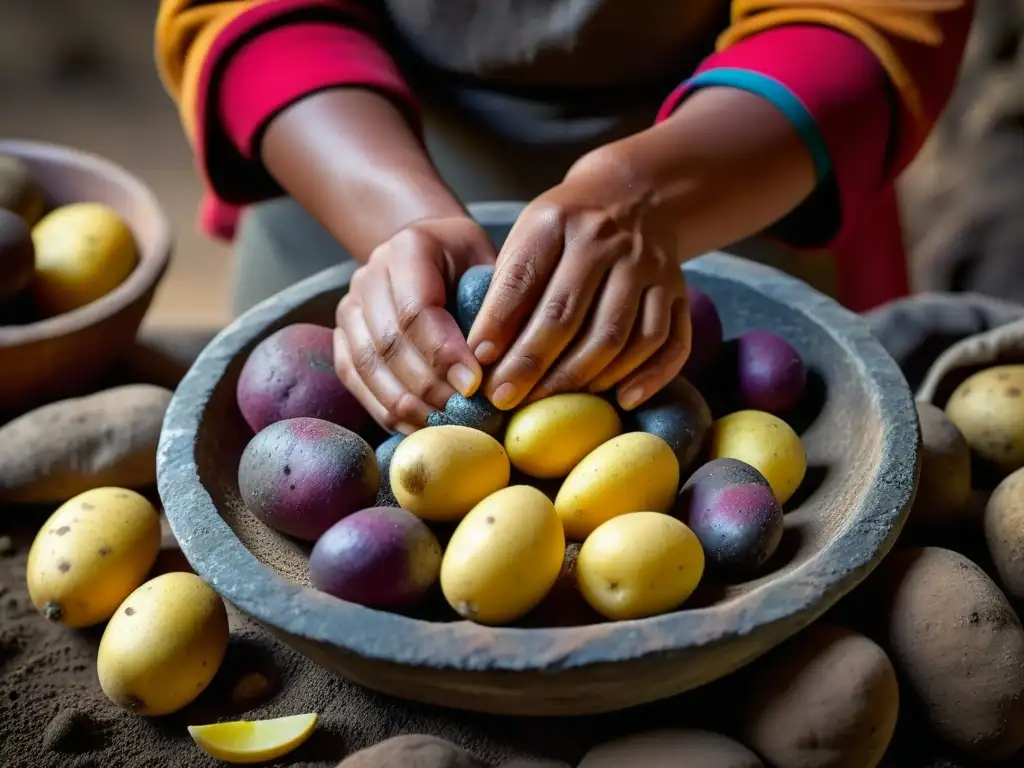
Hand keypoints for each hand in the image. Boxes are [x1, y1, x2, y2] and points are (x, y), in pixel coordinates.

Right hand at [334, 217, 496, 432]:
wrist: (432, 251)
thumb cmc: (471, 265)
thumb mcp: (489, 266)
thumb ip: (493, 303)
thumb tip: (497, 363)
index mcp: (408, 249)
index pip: (417, 310)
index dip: (444, 354)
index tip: (474, 386)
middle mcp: (369, 275)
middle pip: (389, 344)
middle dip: (429, 386)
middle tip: (465, 413)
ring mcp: (350, 308)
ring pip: (368, 367)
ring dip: (407, 404)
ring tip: (445, 425)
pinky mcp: (342, 337)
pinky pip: (356, 380)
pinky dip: (385, 410)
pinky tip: (419, 426)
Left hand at [466, 152, 690, 411]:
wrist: (635, 196)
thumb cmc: (567, 229)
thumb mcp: (529, 235)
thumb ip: (510, 287)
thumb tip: (486, 357)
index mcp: (558, 222)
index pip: (522, 280)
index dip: (498, 325)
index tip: (478, 363)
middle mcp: (606, 242)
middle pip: (567, 315)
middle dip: (531, 364)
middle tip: (505, 398)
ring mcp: (648, 267)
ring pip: (618, 336)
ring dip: (581, 378)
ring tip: (550, 402)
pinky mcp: (678, 291)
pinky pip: (670, 342)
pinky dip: (649, 377)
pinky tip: (623, 399)